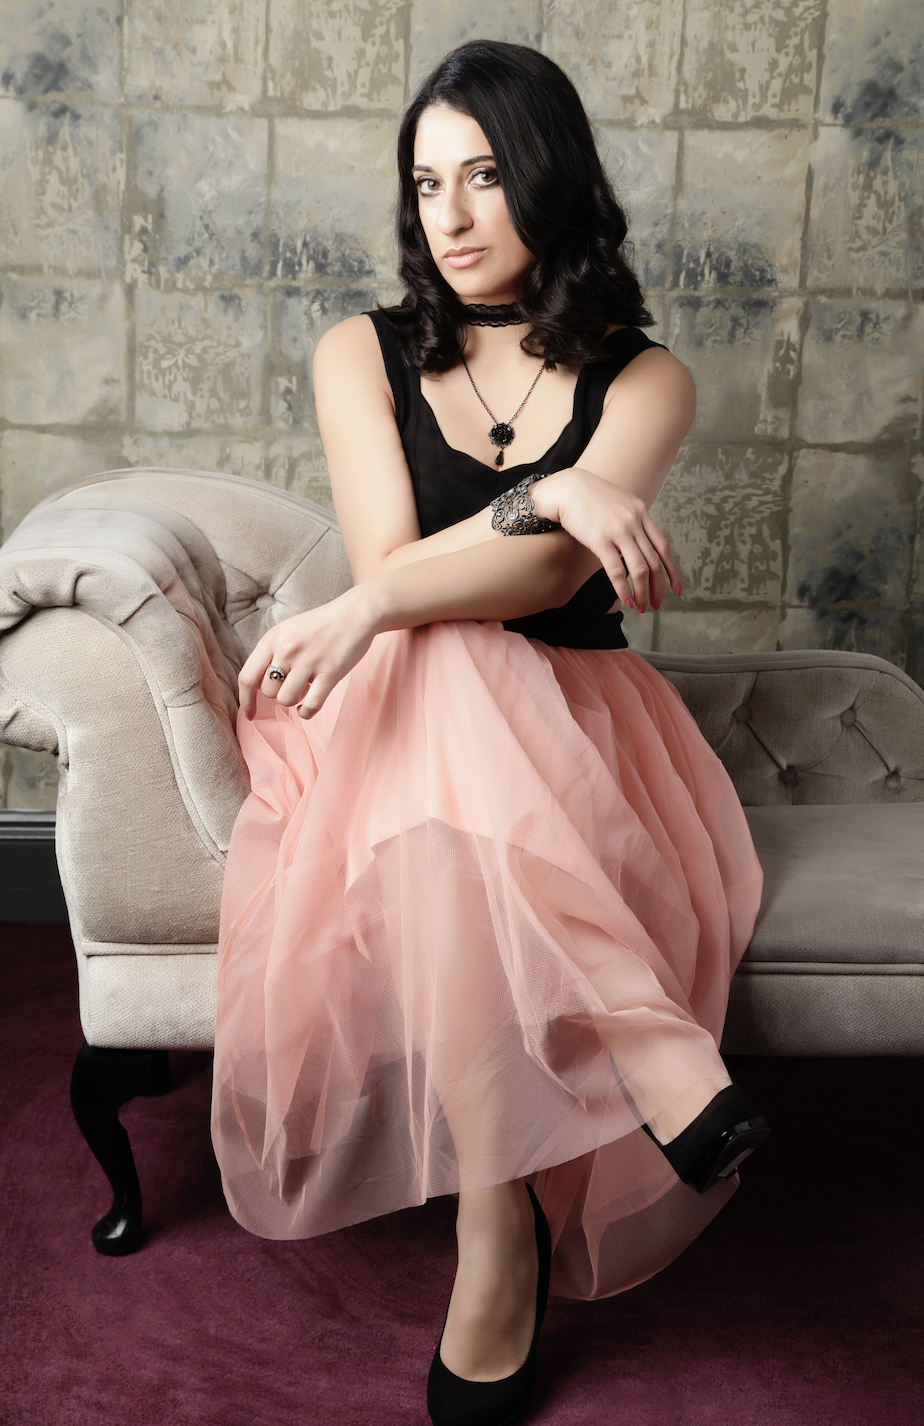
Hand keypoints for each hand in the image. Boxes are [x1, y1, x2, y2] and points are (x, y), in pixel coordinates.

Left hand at [238, 587, 376, 719]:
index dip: (245, 699)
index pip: (247, 676)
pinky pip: (310, 706)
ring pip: (286, 700)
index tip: (249, 713)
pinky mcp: (330, 673)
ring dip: (294, 700)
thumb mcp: (288, 631)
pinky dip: (306, 712)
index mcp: (273, 638)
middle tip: (292, 684)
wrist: (356, 613)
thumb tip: (258, 686)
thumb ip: (272, 653)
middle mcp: (288, 649)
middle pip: (268, 691)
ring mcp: (309, 661)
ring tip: (304, 688)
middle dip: (278, 694)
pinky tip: (308, 706)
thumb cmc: (321, 624)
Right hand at [537, 467, 682, 612]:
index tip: (677, 589)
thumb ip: (631, 520)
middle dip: (658, 588)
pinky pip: (617, 570)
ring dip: (642, 592)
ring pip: (640, 569)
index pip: (663, 547)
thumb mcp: (619, 503)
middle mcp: (634, 521)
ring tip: (641, 607)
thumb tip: (638, 543)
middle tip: (656, 605)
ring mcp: (618, 531)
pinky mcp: (600, 540)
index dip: (673, 570)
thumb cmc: (589, 499)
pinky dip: (624, 589)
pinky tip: (626, 600)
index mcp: (641, 512)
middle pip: (654, 562)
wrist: (566, 488)